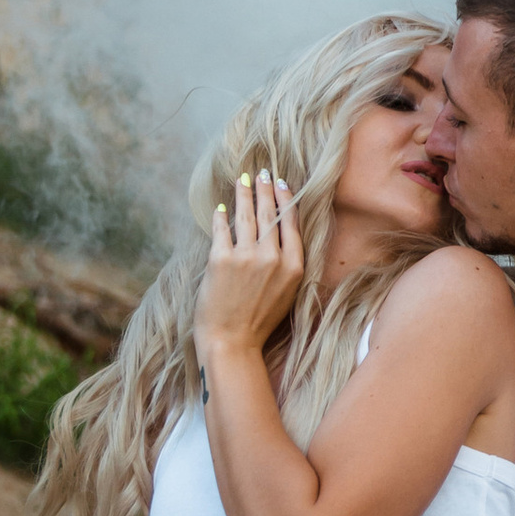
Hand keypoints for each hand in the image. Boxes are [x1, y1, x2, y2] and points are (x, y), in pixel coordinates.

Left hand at [195, 166, 302, 361]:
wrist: (232, 342)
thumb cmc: (258, 323)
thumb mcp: (286, 294)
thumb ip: (286, 266)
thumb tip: (278, 237)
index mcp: (294, 267)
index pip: (291, 224)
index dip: (286, 201)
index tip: (282, 184)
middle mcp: (273, 258)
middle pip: (270, 215)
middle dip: (265, 190)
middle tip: (262, 172)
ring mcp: (246, 257)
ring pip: (247, 216)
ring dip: (244, 195)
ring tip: (242, 180)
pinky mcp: (221, 259)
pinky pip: (222, 229)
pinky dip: (221, 216)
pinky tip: (220, 206)